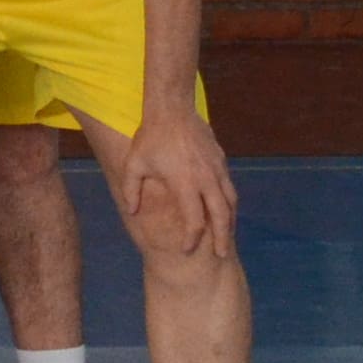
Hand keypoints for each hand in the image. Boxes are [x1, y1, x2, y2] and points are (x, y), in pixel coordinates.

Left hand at [118, 94, 239, 259]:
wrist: (171, 108)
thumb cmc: (150, 137)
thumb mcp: (134, 164)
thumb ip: (132, 190)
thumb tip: (132, 212)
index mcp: (185, 184)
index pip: (194, 221)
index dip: (191, 239)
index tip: (186, 250)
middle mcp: (206, 179)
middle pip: (220, 216)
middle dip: (221, 238)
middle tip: (219, 255)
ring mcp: (216, 169)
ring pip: (230, 201)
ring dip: (229, 221)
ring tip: (225, 235)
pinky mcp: (220, 160)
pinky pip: (228, 186)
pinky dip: (228, 202)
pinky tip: (224, 209)